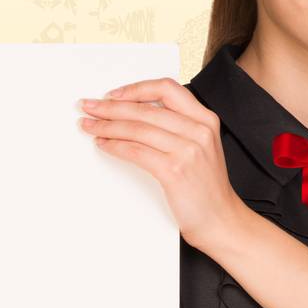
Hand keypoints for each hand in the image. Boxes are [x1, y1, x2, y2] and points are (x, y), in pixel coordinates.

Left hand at [76, 78, 250, 255]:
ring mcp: (188, 149)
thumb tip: (134, 114)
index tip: (113, 94)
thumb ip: (177, 127)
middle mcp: (198, 130)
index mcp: (205, 119)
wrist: (219, 219)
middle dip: (110, 107)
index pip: (166, 88)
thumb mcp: (200, 147)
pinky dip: (114, 146)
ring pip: (137, 128)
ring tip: (89, 126)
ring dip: (106, 126)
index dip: (136, 89)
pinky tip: (103, 144)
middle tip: (89, 107)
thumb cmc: (205, 187)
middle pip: (145, 108)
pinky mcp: (174, 170)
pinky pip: (135, 151)